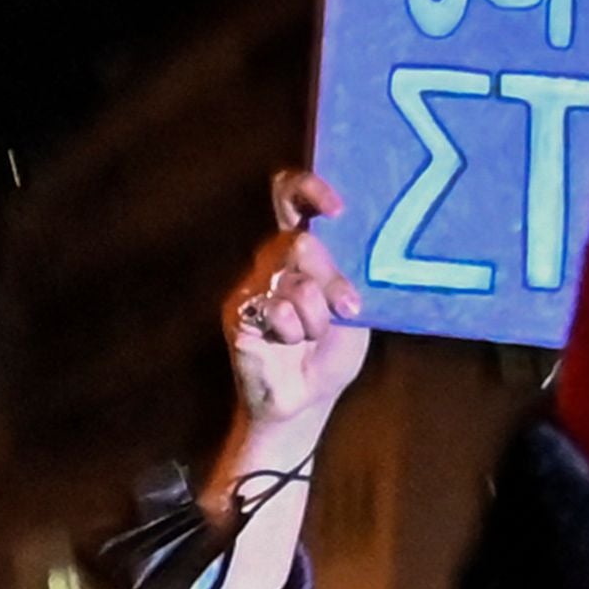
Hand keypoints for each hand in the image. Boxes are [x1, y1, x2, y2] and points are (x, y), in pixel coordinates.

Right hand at [223, 176, 373, 438]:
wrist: (305, 400)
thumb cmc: (330, 350)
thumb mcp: (350, 307)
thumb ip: (346, 273)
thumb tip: (349, 245)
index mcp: (302, 249)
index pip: (290, 197)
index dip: (308, 189)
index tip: (336, 208)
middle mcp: (272, 260)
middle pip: (300, 242)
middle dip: (331, 279)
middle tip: (347, 307)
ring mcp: (251, 284)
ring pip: (293, 281)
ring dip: (316, 316)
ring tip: (314, 337)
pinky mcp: (238, 312)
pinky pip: (274, 309)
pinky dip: (294, 330)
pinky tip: (290, 344)